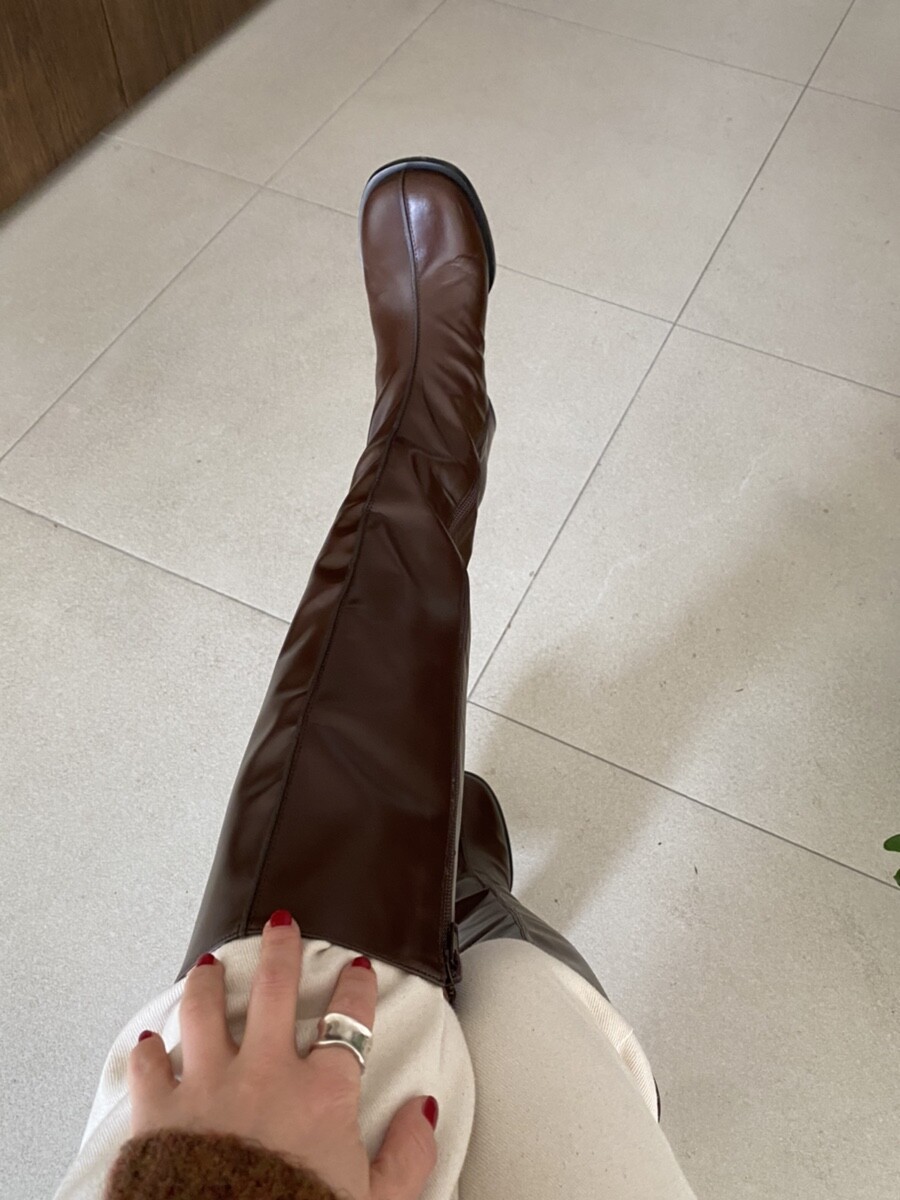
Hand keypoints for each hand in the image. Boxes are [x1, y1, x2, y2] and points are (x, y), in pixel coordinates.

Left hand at [128, 913, 437, 1198]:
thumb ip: (407, 1155)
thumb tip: (423, 1114)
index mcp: (321, 1095)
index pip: (347, 1021)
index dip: (356, 988)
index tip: (357, 971)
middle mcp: (265, 1075)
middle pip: (275, 990)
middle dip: (281, 950)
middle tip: (282, 928)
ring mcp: (209, 1087)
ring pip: (206, 1011)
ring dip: (209, 983)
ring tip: (211, 967)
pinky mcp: (161, 1112)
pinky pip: (149, 1067)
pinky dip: (148, 1052)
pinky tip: (150, 1042)